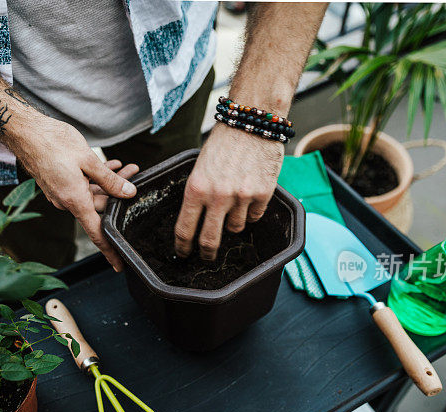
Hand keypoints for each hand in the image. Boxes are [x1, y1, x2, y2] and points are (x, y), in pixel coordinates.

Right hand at [13, 116, 138, 270]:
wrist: (24, 131)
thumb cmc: (53, 142)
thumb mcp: (88, 160)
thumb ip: (109, 179)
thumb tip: (128, 193)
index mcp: (74, 200)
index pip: (96, 232)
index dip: (110, 250)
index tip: (119, 265)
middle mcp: (66, 201)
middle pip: (98, 207)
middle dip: (118, 193)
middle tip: (134, 173)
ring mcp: (60, 193)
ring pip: (91, 194)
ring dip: (108, 182)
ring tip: (125, 166)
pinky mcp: (58, 184)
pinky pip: (81, 186)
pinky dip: (95, 178)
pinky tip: (109, 165)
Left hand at [174, 123, 283, 259]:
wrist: (252, 121)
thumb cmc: (223, 142)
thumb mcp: (200, 167)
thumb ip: (198, 194)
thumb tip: (196, 221)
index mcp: (196, 188)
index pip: (185, 229)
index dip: (183, 246)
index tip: (183, 253)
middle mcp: (217, 196)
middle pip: (209, 240)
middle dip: (206, 253)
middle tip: (206, 256)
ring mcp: (241, 197)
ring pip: (235, 228)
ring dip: (233, 222)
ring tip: (234, 202)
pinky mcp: (263, 194)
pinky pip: (254, 216)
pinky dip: (251, 211)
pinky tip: (249, 194)